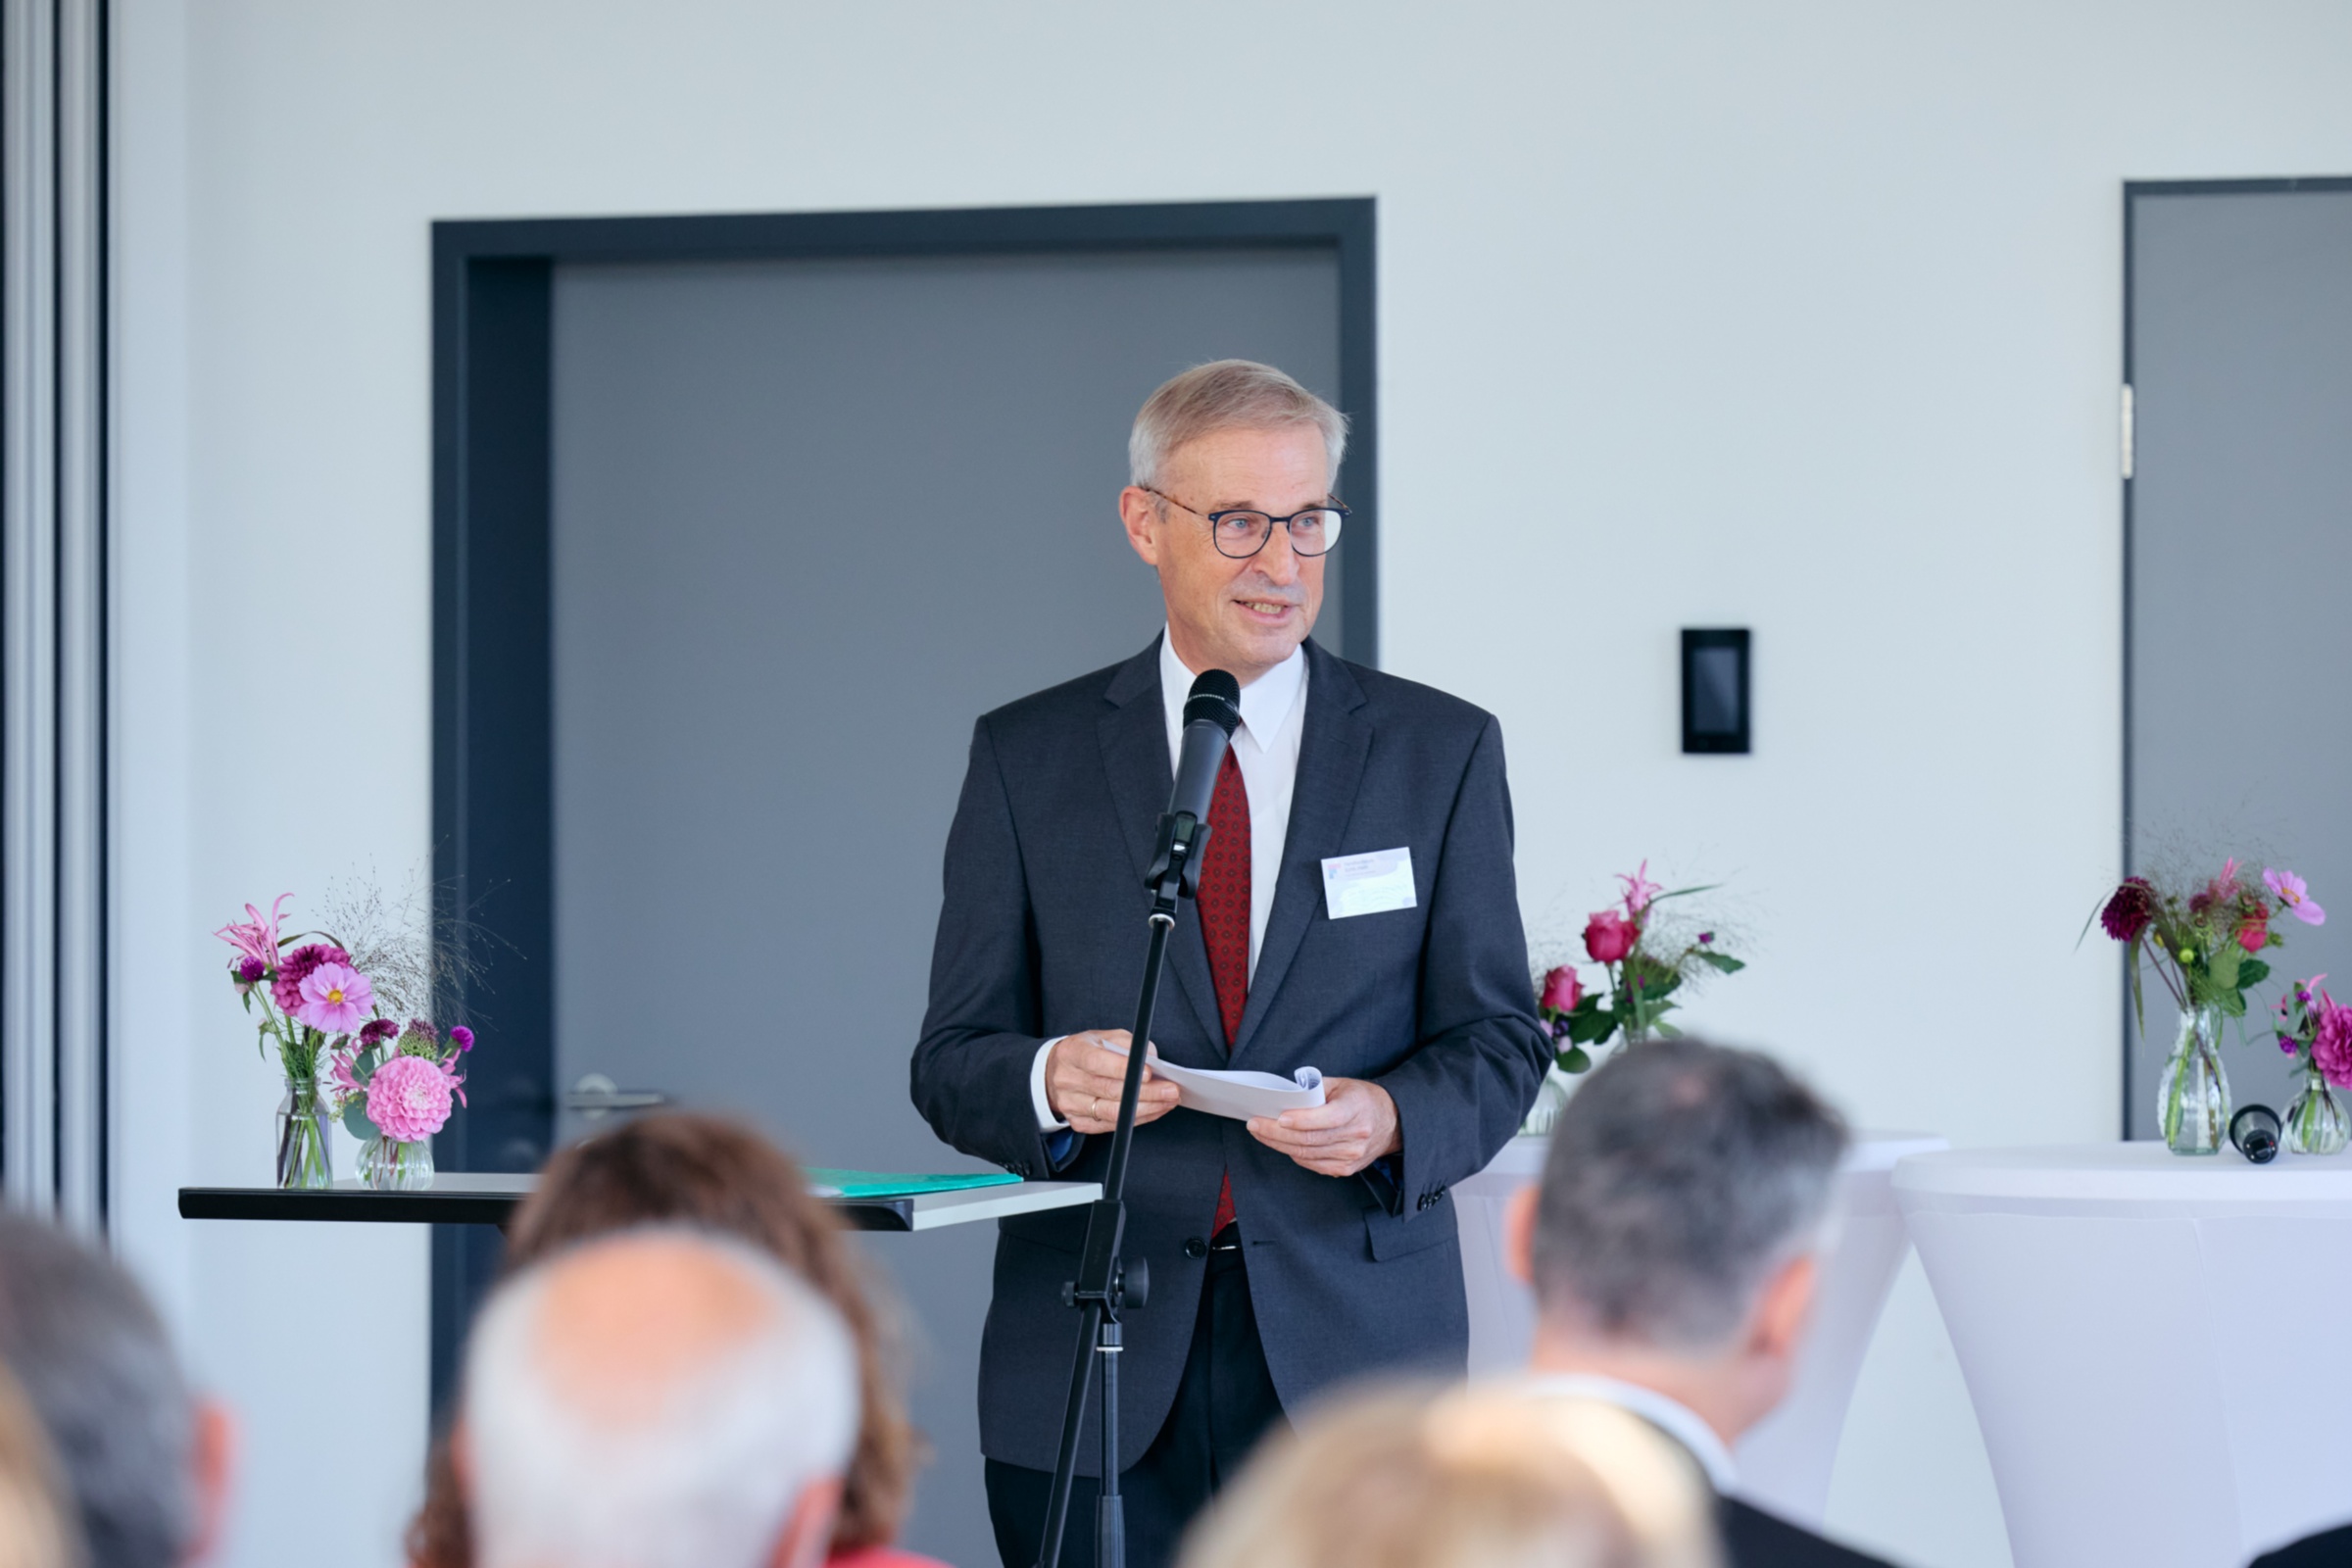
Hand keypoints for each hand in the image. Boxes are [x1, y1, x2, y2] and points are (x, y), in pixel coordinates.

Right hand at [1046, 1030, 1178, 1135]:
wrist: (1055, 1073)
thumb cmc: (1086, 1052)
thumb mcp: (1102, 1037)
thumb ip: (1126, 1043)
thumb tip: (1150, 1058)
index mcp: (1072, 1053)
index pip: (1096, 1062)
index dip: (1122, 1069)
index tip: (1149, 1073)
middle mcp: (1067, 1080)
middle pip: (1108, 1090)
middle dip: (1146, 1092)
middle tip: (1172, 1090)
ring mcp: (1071, 1104)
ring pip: (1112, 1112)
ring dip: (1146, 1108)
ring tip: (1169, 1101)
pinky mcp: (1079, 1122)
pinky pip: (1112, 1125)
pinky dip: (1137, 1119)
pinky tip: (1155, 1110)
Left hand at [1247, 1077, 1400, 1177]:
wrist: (1391, 1122)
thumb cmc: (1361, 1099)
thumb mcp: (1341, 1084)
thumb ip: (1314, 1090)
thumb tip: (1283, 1099)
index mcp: (1356, 1108)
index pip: (1327, 1118)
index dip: (1301, 1119)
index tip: (1278, 1117)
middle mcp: (1356, 1136)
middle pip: (1310, 1140)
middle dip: (1276, 1133)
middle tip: (1254, 1124)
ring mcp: (1352, 1156)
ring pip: (1307, 1155)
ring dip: (1279, 1145)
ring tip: (1260, 1133)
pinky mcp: (1346, 1169)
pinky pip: (1313, 1165)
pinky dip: (1293, 1154)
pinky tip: (1281, 1144)